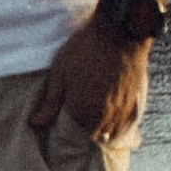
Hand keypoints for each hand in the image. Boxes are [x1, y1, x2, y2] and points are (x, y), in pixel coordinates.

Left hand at [27, 21, 149, 148]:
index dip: (66, 135)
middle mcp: (104, 117)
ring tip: (92, 121)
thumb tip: (35, 123)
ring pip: (110, 135)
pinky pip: (125, 126)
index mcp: (82, 110)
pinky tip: (110, 118)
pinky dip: (117, 126)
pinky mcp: (135, 104)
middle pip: (92, 138)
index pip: (73, 138)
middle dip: (83, 135)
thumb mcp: (60, 72)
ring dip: (101, 131)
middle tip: (76, 123)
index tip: (61, 128)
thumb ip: (50, 102)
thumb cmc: (85, 49)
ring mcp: (122, 112)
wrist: (119, 32)